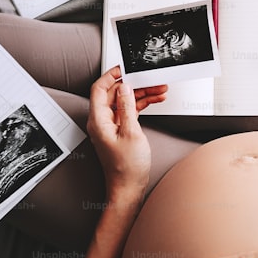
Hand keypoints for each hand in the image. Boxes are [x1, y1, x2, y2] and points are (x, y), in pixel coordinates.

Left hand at [86, 66, 166, 202]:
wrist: (128, 188)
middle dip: (133, 84)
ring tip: (159, 90)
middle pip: (114, 93)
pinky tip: (155, 101)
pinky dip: (141, 105)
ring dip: (141, 94)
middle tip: (150, 79)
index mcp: (98, 120)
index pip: (99, 88)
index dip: (112, 75)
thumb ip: (127, 107)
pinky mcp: (120, 131)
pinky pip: (129, 111)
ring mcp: (110, 126)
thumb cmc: (127, 168)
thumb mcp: (131, 132)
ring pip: (124, 101)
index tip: (125, 68)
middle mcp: (101, 121)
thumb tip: (125, 88)